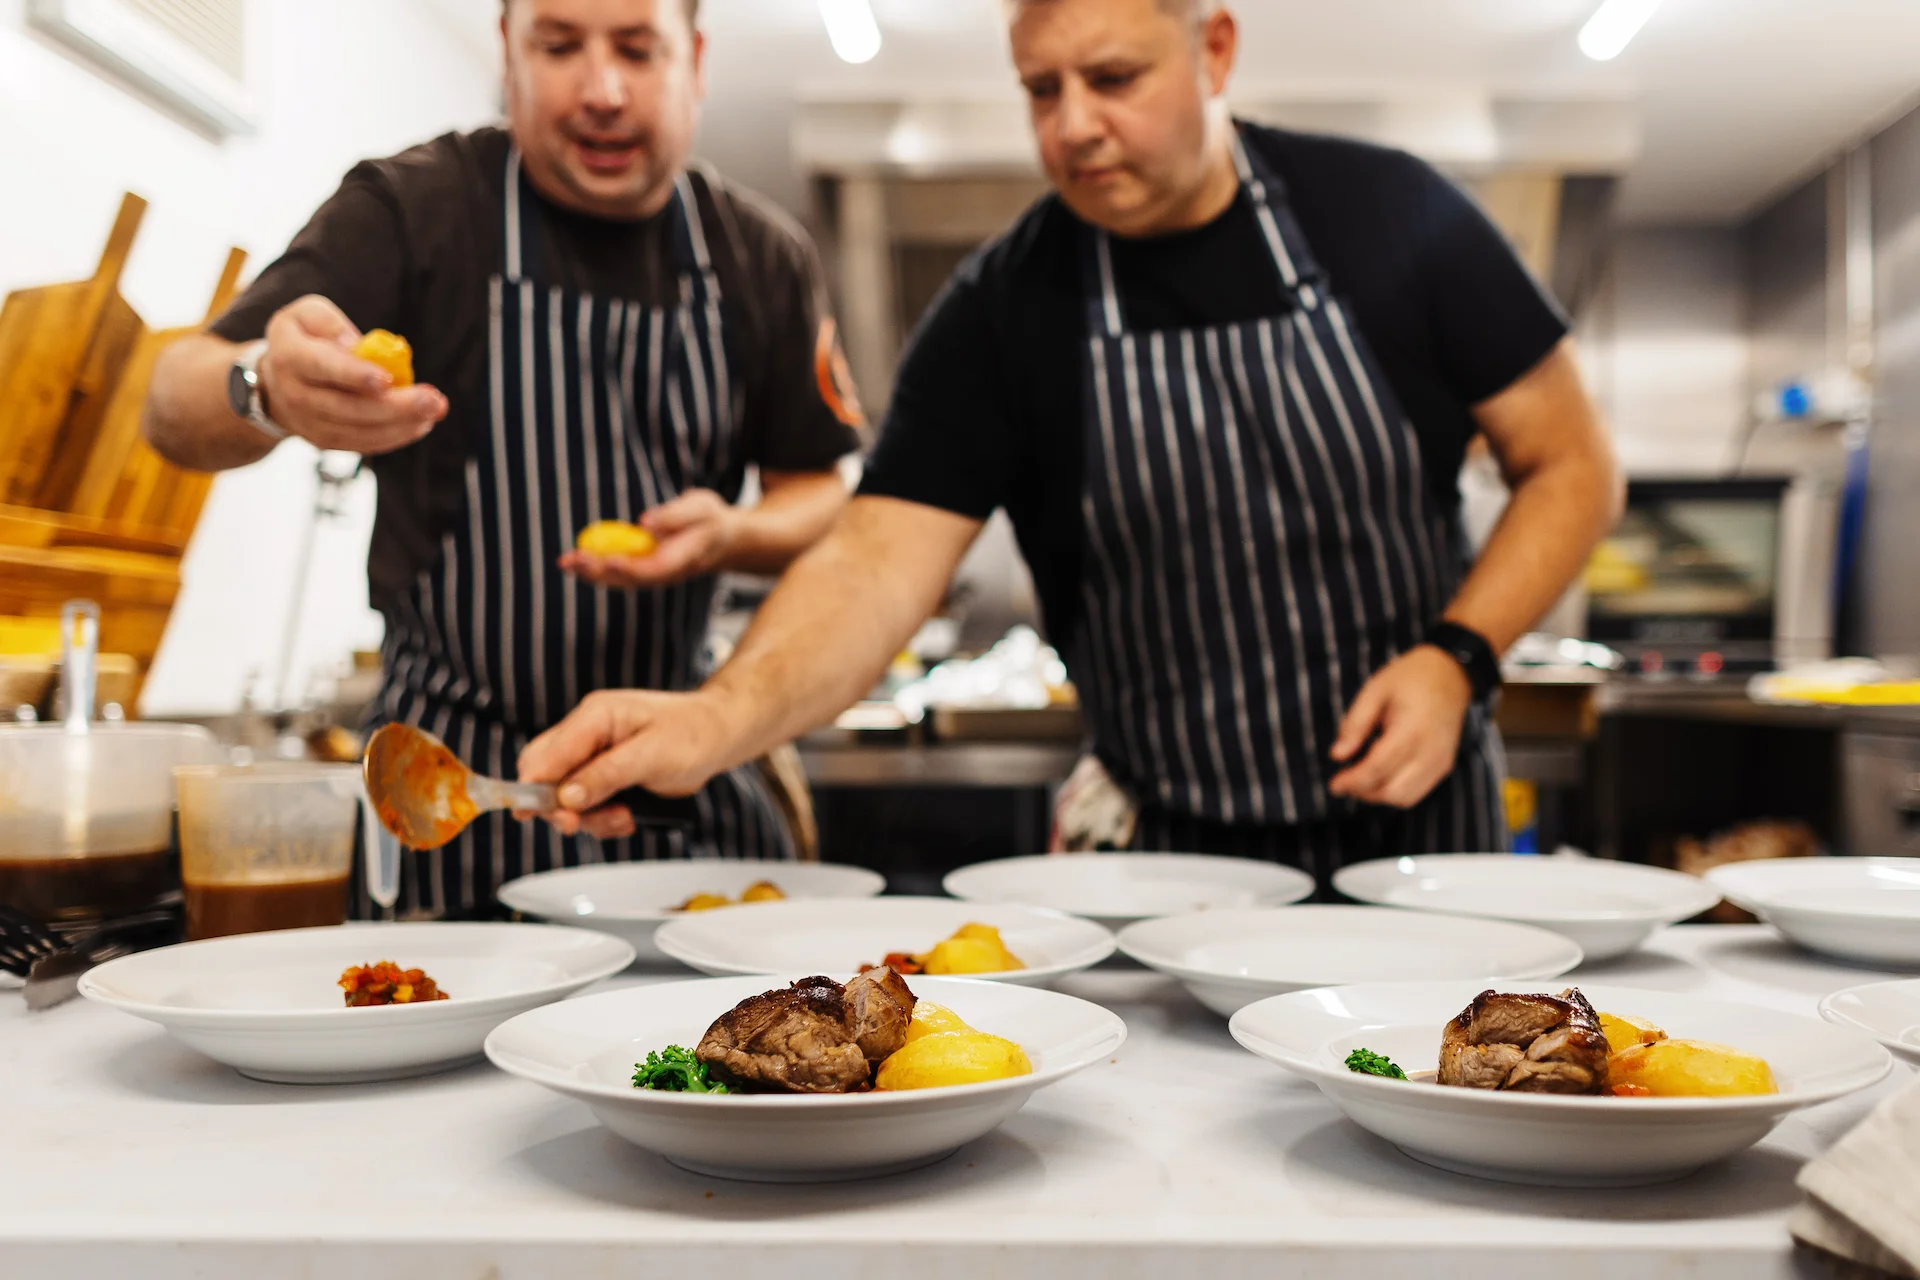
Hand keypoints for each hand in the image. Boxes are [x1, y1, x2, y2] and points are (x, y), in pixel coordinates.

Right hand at [256, 295, 446, 453]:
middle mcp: (295, 394)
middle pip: (347, 407)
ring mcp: (309, 423)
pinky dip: (394, 437)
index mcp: (290, 356)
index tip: (387, 379)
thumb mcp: (307, 314)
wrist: (275, 381)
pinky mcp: (324, 441)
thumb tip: (356, 343)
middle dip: (395, 406)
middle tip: (433, 399)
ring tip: (434, 411)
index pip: (323, 367)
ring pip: (358, 431)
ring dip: (401, 425)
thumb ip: (331, 322)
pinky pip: (362, 444)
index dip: (354, 375)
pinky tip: (420, 424)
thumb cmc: (304, 339)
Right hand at [516, 689, 735, 838]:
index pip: (545, 755)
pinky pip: (587, 803)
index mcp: (594, 716)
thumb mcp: (652, 755)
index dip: (534, 787)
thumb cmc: (694, 734)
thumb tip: (567, 798)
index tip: (532, 814)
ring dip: (589, 816)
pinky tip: (627, 816)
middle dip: (560, 806)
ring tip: (624, 817)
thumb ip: (607, 775)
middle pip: (544, 774)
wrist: (720, 734)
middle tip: (580, 823)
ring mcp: (595, 754)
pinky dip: (603, 817)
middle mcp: (588, 733)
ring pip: (564, 795)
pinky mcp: (605, 773)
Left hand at [558, 489, 740, 588]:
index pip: (657, 568)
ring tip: (565, 562)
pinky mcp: (645, 569)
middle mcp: (668, 573)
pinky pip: (619, 572)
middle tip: (572, 559)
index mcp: (685, 558)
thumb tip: (644, 521)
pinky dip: (596, 566)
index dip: (632, 567)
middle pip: (632, 579)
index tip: (609, 559)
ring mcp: (655, 575)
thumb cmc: (710, 520)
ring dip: (592, 572)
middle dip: (600, 571)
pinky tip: (574, 560)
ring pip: (622, 579)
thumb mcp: (700, 507)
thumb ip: (675, 514)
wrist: (721, 540)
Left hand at [1326, 645, 1472, 807]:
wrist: (1451, 674)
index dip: (1352, 782)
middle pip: (1392, 791)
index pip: (1378, 769)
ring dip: (1378, 795)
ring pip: (1405, 798)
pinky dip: (1395, 791)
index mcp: (1411, 730)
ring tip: (1360, 778)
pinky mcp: (1443, 766)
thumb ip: (1355, 724)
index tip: (1334, 784)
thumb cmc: (1410, 678)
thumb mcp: (1375, 690)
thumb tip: (1337, 756)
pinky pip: (1417, 792)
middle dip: (1363, 792)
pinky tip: (1381, 774)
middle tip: (1343, 781)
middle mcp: (1430, 751)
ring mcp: (1440, 761)